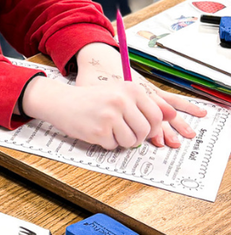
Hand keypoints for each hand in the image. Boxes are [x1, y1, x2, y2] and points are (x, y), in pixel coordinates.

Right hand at [71, 42, 205, 146]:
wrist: (62, 101)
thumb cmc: (92, 99)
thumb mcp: (120, 93)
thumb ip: (145, 104)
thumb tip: (172, 115)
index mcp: (130, 89)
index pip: (156, 115)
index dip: (153, 127)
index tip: (145, 129)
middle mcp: (122, 101)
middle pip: (145, 131)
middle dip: (138, 137)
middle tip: (126, 133)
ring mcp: (110, 116)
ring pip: (130, 141)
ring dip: (122, 141)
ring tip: (110, 131)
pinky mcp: (99, 131)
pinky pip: (113, 145)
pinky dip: (107, 143)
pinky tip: (97, 132)